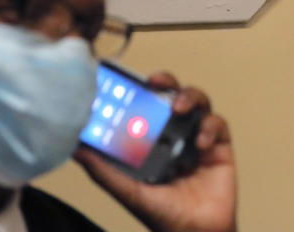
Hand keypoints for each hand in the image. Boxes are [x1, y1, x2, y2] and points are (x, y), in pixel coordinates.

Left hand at [74, 72, 236, 231]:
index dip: (136, 88)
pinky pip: (218, 124)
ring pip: (197, 101)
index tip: (126, 79)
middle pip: (170, 93)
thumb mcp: (128, 191)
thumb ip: (103, 170)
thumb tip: (75, 149)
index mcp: (149, 138)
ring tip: (179, 108)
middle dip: (164, 81)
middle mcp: (172, 132)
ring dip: (189, 97)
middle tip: (155, 82)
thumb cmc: (162, 214)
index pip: (142, 104)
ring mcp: (196, 136)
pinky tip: (200, 143)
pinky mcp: (218, 145)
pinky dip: (209, 127)